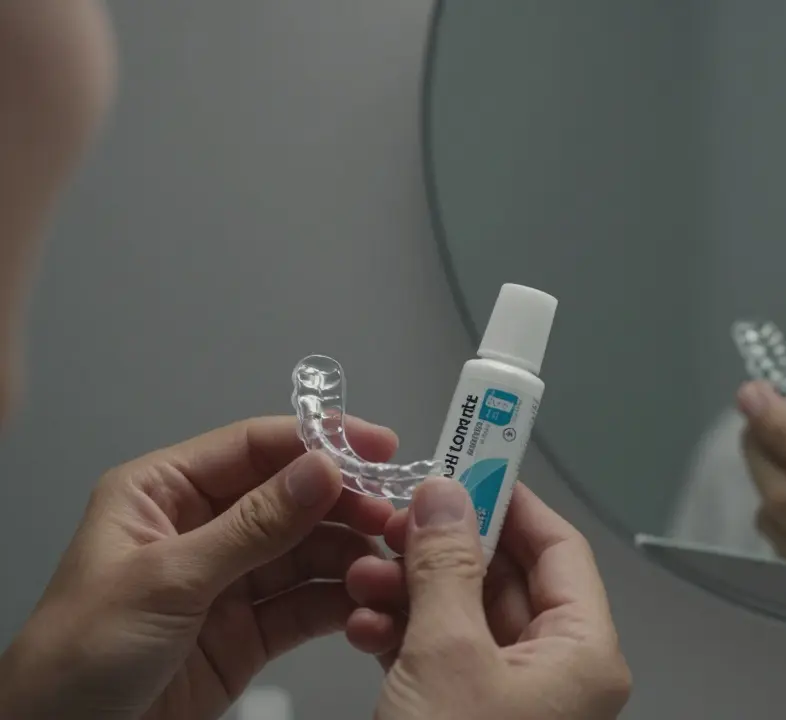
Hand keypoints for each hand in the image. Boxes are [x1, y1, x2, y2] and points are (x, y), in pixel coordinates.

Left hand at [0, 416, 397, 719]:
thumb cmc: (76, 656)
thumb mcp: (167, 579)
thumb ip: (253, 525)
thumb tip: (320, 469)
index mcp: (162, 494)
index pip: (253, 447)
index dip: (319, 441)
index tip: (376, 445)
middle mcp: (200, 529)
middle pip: (291, 498)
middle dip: (345, 503)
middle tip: (390, 513)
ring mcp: (228, 581)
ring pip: (308, 551)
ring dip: (350, 554)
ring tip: (385, 563)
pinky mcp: (248, 631)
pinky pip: (308, 604)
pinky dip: (342, 601)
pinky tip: (367, 601)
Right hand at [343, 478, 631, 719]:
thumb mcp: (447, 654)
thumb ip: (445, 567)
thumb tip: (445, 496)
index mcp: (585, 654)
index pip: (560, 549)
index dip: (511, 503)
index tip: (467, 465)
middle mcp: (559, 673)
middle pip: (505, 579)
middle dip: (441, 549)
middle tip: (395, 520)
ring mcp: (512, 698)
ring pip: (464, 617)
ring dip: (409, 591)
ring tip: (364, 573)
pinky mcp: (465, 715)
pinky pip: (441, 658)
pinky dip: (401, 636)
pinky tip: (363, 622)